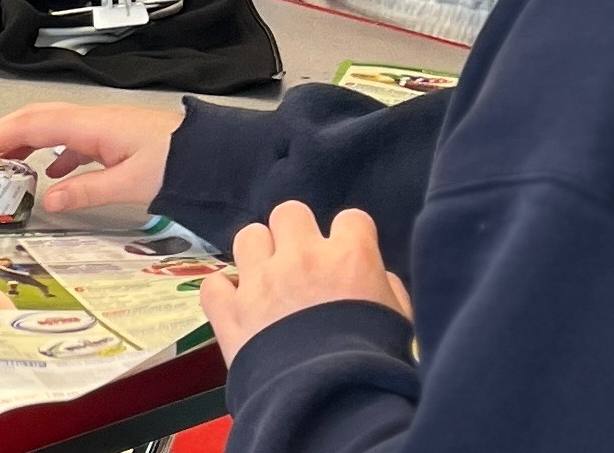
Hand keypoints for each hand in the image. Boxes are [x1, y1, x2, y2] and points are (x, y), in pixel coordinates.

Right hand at [0, 103, 181, 214]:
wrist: (218, 153)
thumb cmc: (180, 164)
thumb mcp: (132, 182)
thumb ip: (86, 190)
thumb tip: (46, 199)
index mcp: (90, 126)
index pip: (28, 127)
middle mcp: (91, 120)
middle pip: (32, 119)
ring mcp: (102, 127)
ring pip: (49, 127)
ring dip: (21, 142)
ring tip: (1, 165)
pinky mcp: (114, 137)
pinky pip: (69, 139)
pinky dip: (50, 153)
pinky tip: (50, 174)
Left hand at [201, 202, 412, 362]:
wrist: (333, 400)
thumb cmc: (375, 362)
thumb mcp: (400, 321)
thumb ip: (387, 288)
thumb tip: (376, 275)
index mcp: (349, 257)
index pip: (350, 219)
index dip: (350, 237)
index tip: (348, 256)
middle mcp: (301, 258)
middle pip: (290, 213)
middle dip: (296, 234)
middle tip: (302, 262)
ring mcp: (260, 281)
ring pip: (248, 236)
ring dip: (258, 255)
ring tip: (267, 280)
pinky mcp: (229, 310)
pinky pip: (213, 284)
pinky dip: (222, 293)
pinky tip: (236, 306)